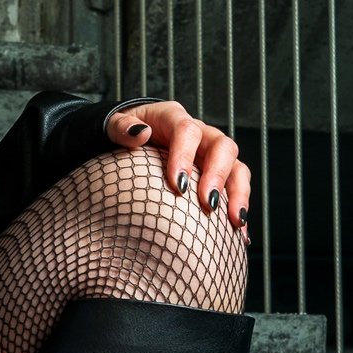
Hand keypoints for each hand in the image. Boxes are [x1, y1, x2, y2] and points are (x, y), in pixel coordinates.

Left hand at [105, 100, 250, 239]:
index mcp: (173, 118)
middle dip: (218, 175)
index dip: (185, 156)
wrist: (132, 140)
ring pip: (237, 167)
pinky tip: (240, 234)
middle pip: (222, 146)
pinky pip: (237, 188)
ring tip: (235, 221)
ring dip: (239, 194)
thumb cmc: (121, 134)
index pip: (187, 131)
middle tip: (208, 203)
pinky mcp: (219, 173)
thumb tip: (140, 133)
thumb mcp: (112, 126)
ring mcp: (212, 153)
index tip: (177, 185)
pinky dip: (239, 209)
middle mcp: (200, 133)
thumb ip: (120, 128)